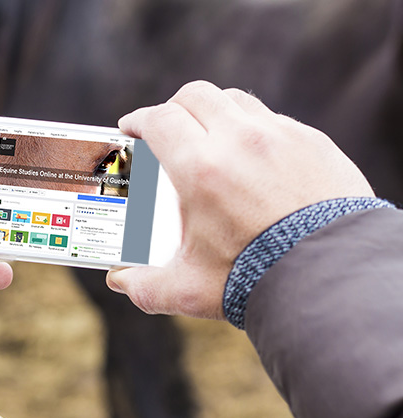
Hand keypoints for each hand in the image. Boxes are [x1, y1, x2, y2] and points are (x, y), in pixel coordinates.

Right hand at [107, 81, 373, 319]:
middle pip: (194, 95)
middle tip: (166, 130)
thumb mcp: (189, 289)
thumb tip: (119, 281)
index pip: (158, 120)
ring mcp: (280, 135)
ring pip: (236, 99)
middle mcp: (239, 140)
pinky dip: (254, 129)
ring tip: (210, 138)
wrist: (332, 280)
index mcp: (200, 168)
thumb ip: (145, 286)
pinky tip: (254, 158)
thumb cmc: (255, 282)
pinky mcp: (313, 142)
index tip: (130, 128)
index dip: (137, 120)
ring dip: (215, 111)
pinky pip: (274, 120)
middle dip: (172, 108)